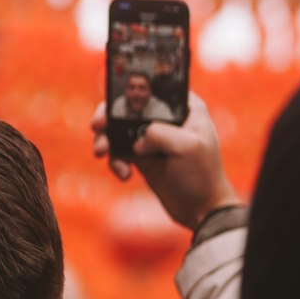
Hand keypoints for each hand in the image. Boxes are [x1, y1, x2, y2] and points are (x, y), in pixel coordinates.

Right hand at [91, 92, 241, 230]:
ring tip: (101, 152)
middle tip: (97, 126)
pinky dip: (116, 161)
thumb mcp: (187, 146)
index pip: (152, 88)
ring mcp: (153, 138)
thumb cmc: (202, 174)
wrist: (201, 209)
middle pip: (128, 108)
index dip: (128, 91)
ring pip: (119, 130)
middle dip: (108, 117)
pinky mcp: (143, 157)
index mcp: (184, 107)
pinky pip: (119, 152)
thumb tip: (137, 141)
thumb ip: (159, 133)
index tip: (112, 102)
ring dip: (106, 140)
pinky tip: (125, 174)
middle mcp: (166, 119)